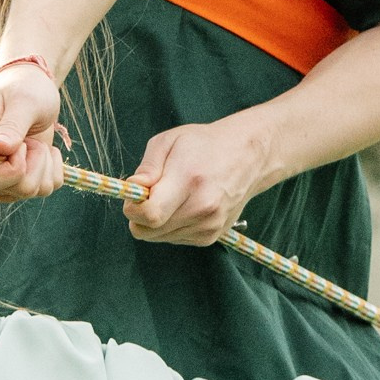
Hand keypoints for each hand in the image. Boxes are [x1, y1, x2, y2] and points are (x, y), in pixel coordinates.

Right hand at [0, 63, 64, 204]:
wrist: (33, 89)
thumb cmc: (25, 89)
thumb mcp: (24, 102)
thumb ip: (12, 126)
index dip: (12, 169)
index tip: (23, 145)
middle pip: (4, 192)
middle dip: (31, 166)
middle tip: (30, 140)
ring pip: (28, 192)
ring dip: (43, 164)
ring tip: (34, 141)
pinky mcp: (19, 181)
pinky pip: (45, 190)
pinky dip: (53, 168)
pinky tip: (44, 150)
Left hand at [124, 116, 262, 246]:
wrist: (247, 158)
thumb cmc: (203, 144)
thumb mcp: (169, 141)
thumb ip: (147, 166)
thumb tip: (133, 189)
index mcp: (189, 182)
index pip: (150, 215)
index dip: (133, 209)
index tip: (135, 195)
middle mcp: (202, 209)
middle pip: (148, 231)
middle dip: (140, 215)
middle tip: (152, 193)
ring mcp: (209, 226)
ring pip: (158, 237)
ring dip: (156, 221)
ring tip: (173, 196)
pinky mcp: (211, 237)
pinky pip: (174, 238)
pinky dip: (170, 225)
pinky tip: (184, 205)